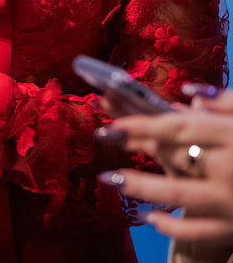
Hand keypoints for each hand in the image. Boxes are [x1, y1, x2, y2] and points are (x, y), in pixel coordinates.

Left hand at [99, 94, 232, 249]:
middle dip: (136, 145)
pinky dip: (171, 226)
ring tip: (110, 178)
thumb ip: (227, 103)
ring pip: (178, 196)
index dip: (141, 123)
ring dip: (140, 187)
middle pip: (174, 155)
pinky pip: (197, 233)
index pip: (179, 127)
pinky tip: (149, 216)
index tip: (112, 121)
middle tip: (104, 137)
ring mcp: (232, 203)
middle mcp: (232, 170)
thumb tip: (191, 93)